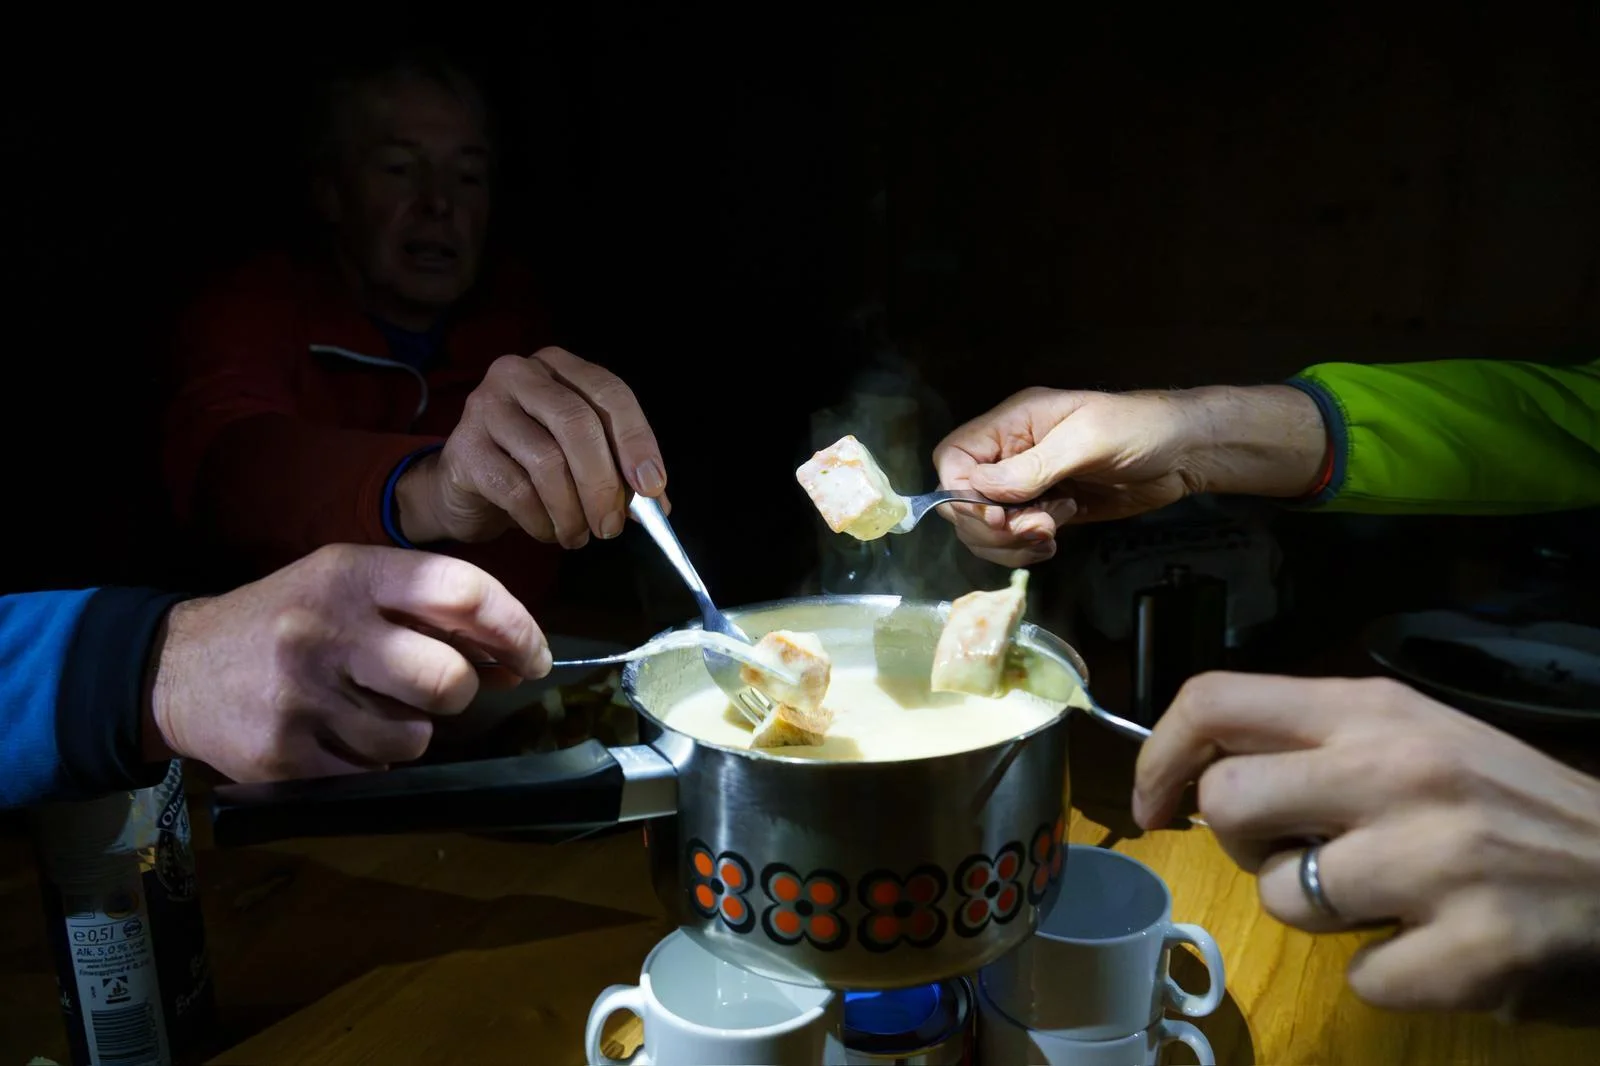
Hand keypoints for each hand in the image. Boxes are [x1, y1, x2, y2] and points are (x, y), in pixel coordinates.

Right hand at [144, 544, 551, 781]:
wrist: (178, 667)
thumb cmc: (289, 621)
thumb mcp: (349, 584)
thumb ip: (426, 608)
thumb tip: (514, 655)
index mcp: (352, 573)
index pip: (462, 591)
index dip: (515, 628)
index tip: (533, 657)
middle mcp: (326, 628)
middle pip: (448, 679)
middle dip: (462, 692)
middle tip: (442, 689)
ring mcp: (301, 694)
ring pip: (416, 736)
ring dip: (411, 731)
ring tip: (369, 708)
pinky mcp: (283, 754)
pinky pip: (373, 772)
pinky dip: (371, 760)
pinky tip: (337, 733)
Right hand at [397, 347, 667, 548]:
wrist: (463, 490)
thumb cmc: (530, 469)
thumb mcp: (580, 462)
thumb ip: (620, 474)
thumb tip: (658, 505)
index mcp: (559, 366)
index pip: (609, 392)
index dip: (636, 440)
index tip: (653, 487)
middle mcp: (519, 374)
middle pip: (577, 423)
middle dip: (603, 483)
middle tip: (612, 527)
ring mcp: (485, 407)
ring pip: (547, 461)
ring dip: (572, 511)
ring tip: (579, 536)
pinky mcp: (464, 449)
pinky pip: (516, 491)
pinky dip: (541, 521)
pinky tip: (548, 532)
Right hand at [931, 384, 1325, 566]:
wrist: (1185, 452)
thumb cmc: (1140, 430)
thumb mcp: (1085, 442)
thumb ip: (1032, 467)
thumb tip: (978, 490)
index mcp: (1012, 424)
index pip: (954, 458)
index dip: (961, 492)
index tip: (995, 515)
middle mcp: (1012, 455)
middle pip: (965, 500)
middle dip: (992, 525)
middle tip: (1036, 529)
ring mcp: (1028, 486)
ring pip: (987, 526)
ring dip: (1011, 541)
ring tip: (1051, 534)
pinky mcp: (1048, 511)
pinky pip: (1016, 538)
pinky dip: (1026, 549)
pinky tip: (1053, 544)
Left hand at [1134, 672, 1599, 1019]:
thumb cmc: (1510, 800)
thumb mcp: (1414, 734)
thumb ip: (1315, 743)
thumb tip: (1201, 774)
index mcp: (1372, 710)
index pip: (1214, 699)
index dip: (1159, 755)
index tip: (1152, 806)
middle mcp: (1395, 770)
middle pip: (1226, 803)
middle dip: (1238, 844)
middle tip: (1293, 853)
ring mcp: (1435, 858)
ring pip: (1281, 897)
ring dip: (1314, 913)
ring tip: (1383, 898)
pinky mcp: (1472, 947)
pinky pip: (1362, 979)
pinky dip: (1388, 975)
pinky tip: (1435, 946)